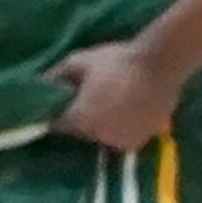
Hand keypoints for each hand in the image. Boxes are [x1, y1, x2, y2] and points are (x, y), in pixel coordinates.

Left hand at [48, 40, 182, 151]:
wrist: (162, 63)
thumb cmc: (117, 61)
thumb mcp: (80, 61)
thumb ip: (57, 75)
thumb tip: (39, 85)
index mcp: (80, 120)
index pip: (58, 125)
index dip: (59, 114)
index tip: (64, 103)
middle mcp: (98, 136)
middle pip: (80, 132)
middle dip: (81, 119)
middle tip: (91, 98)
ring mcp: (121, 141)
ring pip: (102, 136)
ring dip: (102, 126)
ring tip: (110, 104)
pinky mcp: (140, 141)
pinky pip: (121, 138)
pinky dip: (120, 129)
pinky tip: (126, 112)